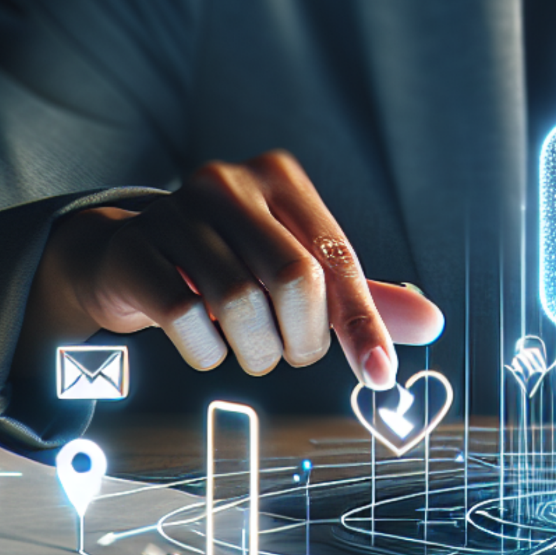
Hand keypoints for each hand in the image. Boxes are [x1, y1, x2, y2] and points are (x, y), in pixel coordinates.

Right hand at [16, 150, 442, 388]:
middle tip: (293, 353)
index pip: (337, 258)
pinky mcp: (134, 248)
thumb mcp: (296, 271)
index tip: (380, 374)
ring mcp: (174, 211)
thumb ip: (360, 297)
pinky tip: (203, 341)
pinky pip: (185, 317)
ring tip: (248, 347)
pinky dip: (205, 350)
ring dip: (255, 350)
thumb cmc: (227, 264)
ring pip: (240, 302)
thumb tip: (430, 321)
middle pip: (294, 278)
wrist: (125, 257)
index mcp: (280, 180)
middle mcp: (228, 183)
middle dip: (302, 338)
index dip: (361, 323)